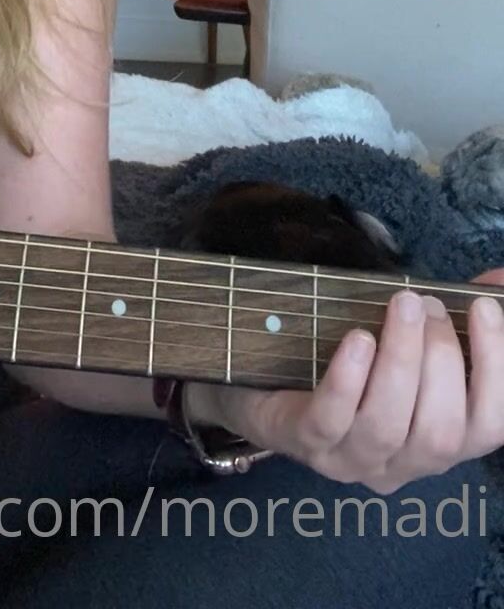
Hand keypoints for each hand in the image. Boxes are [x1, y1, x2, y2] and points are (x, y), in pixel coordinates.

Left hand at [188, 271, 503, 493]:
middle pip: (440, 431)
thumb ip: (453, 318)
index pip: (488, 428)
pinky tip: (359, 339)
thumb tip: (500, 279)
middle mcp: (402, 463)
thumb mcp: (404, 341)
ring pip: (388, 425)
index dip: (496, 370)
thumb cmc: (347, 361)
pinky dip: (350, 379)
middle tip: (424, 303)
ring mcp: (351, 460)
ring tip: (402, 305)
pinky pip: (332, 418)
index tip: (483, 307)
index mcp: (437, 443)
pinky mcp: (305, 443)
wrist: (262, 384)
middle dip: (442, 359)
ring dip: (402, 360)